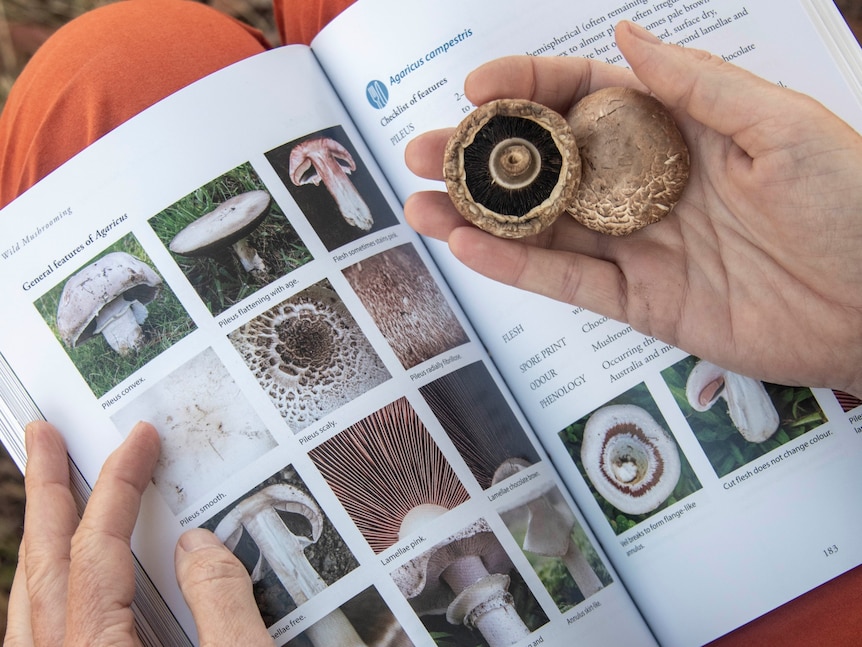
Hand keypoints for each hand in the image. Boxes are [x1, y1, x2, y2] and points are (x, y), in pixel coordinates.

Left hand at [4, 420, 271, 646]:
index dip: (118, 483)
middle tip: (43, 438)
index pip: (97, 547)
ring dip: (41, 538)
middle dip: (46, 490)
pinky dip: (48, 586)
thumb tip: (198, 545)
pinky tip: (63, 581)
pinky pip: (38, 630)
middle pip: (44, 562)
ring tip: (47, 498)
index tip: (138, 440)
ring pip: (32, 599)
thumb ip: (220, 602)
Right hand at [405, 20, 861, 396]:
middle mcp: (645, 184)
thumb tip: (622, 32)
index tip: (476, 87)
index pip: (585, 98)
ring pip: (543, 229)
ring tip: (421, 206)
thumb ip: (694, 84)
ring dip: (479, 218)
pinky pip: (568, 281)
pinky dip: (517, 269)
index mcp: (676, 130)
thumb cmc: (852, 204)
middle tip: (422, 153)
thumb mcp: (781, 126)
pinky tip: (471, 250)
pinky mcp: (639, 301)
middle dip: (481, 159)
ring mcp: (638, 245)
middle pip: (546, 167)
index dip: (528, 88)